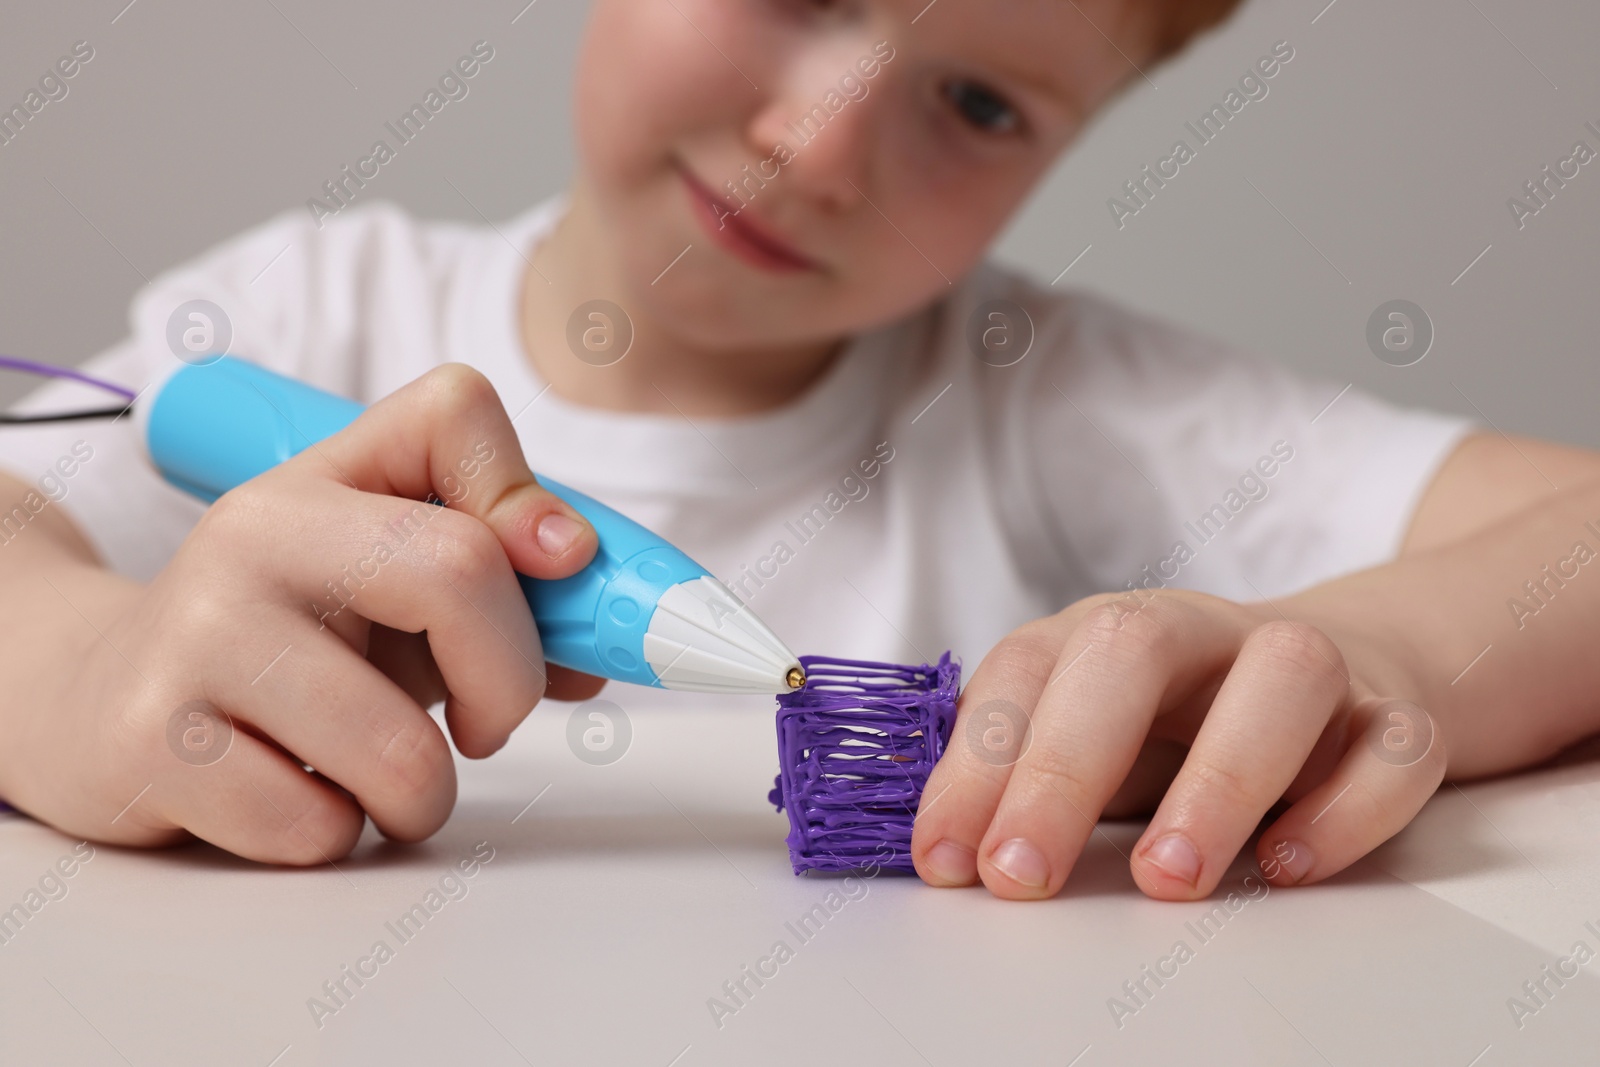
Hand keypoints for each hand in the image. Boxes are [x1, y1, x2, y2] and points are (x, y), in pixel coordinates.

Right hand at [0, 364, 603, 862]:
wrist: (101, 702)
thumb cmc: (290, 644)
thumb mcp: (394, 588)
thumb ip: (507, 592)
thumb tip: (599, 644)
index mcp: (324, 474)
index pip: (455, 413)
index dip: (537, 496)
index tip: (560, 573)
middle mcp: (254, 532)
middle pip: (460, 570)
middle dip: (511, 680)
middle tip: (487, 721)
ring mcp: (196, 634)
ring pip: (402, 749)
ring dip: (424, 793)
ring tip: (376, 772)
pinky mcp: (151, 743)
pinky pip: (322, 828)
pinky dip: (338, 833)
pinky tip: (291, 791)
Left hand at [909, 588, 1445, 899]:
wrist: (1347, 663)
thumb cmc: (1185, 716)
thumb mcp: (1092, 731)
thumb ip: (1020, 775)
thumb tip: (939, 843)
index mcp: (1109, 632)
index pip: (1025, 670)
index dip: (974, 763)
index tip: (946, 861)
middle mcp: (1204, 632)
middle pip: (1129, 650)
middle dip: (1062, 765)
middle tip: (1021, 875)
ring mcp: (1312, 664)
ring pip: (1282, 676)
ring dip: (1217, 780)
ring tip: (1164, 879)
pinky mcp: (1397, 716)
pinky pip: (1394, 747)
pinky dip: (1345, 810)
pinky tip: (1286, 866)